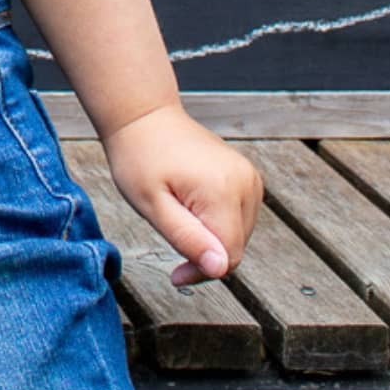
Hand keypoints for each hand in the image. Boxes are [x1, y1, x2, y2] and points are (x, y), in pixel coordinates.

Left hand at [100, 100, 264, 286]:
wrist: (144, 116)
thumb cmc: (140, 157)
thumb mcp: (151, 204)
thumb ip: (187, 238)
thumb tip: (220, 268)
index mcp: (223, 191)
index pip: (228, 257)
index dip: (201, 272)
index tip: (176, 274)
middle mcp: (246, 183)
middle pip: (235, 247)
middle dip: (204, 252)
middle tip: (170, 229)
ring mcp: (250, 177)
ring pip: (239, 235)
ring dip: (211, 236)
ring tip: (179, 211)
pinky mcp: (248, 176)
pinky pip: (239, 217)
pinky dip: (217, 221)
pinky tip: (192, 204)